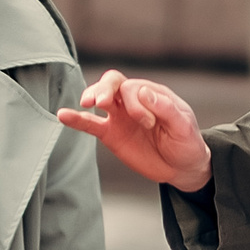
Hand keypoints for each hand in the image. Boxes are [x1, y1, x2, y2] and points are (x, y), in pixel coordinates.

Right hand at [57, 69, 213, 192]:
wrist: (182, 168)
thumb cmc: (187, 143)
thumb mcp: (183, 127)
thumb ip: (166, 109)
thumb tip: (143, 92)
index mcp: (152, 94)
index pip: (134, 87)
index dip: (136, 103)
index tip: (149, 124)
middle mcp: (133, 101)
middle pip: (112, 82)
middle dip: (105, 88)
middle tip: (103, 102)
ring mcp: (120, 116)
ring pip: (100, 97)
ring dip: (92, 96)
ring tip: (89, 103)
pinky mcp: (111, 134)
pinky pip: (90, 124)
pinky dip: (76, 119)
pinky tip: (63, 115)